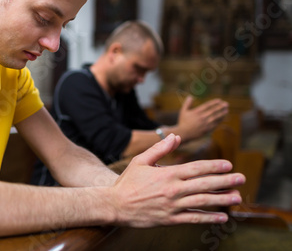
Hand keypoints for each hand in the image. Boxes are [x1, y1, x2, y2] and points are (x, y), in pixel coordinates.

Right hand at [111, 134, 244, 227]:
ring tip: (237, 196)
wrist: (115, 205)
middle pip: (205, 184)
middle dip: (225, 181)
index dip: (214, 166)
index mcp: (167, 174)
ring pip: (203, 202)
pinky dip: (209, 218)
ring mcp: (173, 206)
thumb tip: (176, 137)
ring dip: (222, 199)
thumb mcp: (141, 161)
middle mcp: (173, 190)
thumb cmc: (128, 182)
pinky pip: (194, 218)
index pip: (196, 168)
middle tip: (241, 178)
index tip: (228, 164)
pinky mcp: (171, 220)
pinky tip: (222, 217)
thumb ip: (160, 149)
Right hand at [177, 96, 228, 139]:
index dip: (214, 102)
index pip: (207, 105)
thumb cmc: (183, 122)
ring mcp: (205, 124)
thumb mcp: (183, 111)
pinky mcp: (207, 129)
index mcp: (196, 112)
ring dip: (222, 114)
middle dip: (220, 107)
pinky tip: (223, 118)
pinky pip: (215, 124)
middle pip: (213, 111)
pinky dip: (220, 121)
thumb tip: (190, 96)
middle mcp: (202, 117)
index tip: (219, 100)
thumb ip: (187, 103)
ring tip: (227, 110)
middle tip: (226, 104)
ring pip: (216, 118)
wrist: (184, 133)